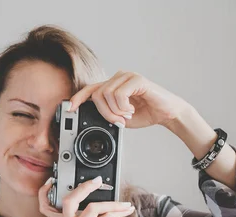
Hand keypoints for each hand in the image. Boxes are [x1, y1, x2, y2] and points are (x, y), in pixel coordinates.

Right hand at [38, 176, 134, 216]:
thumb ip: (91, 209)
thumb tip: (99, 191)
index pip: (47, 209)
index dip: (44, 194)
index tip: (51, 181)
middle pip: (68, 201)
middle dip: (84, 187)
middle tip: (97, 181)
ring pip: (92, 207)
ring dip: (112, 204)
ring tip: (123, 205)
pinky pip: (106, 216)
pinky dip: (119, 211)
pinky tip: (127, 210)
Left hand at [67, 70, 189, 128]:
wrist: (166, 113)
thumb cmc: (145, 113)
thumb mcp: (120, 118)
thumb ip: (107, 115)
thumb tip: (93, 118)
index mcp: (113, 86)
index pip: (90, 89)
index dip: (78, 98)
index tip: (69, 108)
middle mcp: (118, 78)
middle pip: (96, 95)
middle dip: (105, 113)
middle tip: (118, 121)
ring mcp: (126, 76)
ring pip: (106, 95)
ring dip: (115, 111)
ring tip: (127, 115)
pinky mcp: (136, 79)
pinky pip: (119, 94)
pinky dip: (123, 107)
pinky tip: (132, 110)